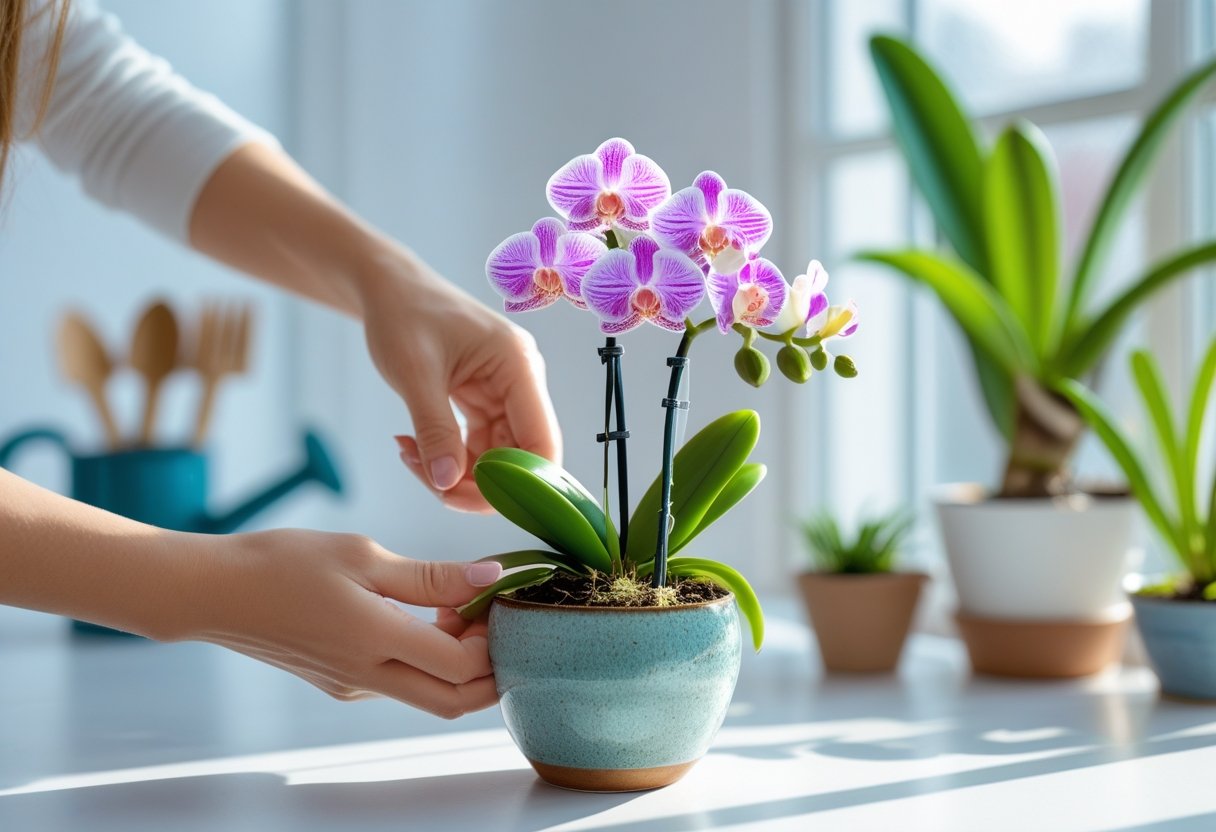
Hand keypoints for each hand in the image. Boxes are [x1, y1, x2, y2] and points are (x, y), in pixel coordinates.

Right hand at [175, 529, 503, 717]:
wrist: (213, 592)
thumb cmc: (281, 563)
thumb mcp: (362, 555)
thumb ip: (430, 576)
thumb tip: (489, 578)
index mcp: (374, 641)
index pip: (462, 667)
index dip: (493, 639)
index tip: (496, 598)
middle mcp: (367, 677)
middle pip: (455, 701)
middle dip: (490, 672)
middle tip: (495, 620)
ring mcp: (353, 686)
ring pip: (429, 696)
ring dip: (459, 666)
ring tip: (457, 609)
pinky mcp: (341, 684)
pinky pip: (401, 685)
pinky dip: (427, 662)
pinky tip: (425, 619)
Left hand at [357, 249, 561, 511]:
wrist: (389, 288)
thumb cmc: (404, 314)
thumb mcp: (414, 373)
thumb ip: (435, 429)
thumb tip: (446, 484)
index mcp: (519, 366)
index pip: (541, 442)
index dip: (519, 482)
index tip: (468, 496)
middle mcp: (521, 382)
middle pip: (520, 458)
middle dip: (475, 481)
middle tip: (426, 478)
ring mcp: (505, 394)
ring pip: (497, 459)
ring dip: (456, 472)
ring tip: (409, 455)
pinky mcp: (485, 402)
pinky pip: (478, 447)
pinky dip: (448, 457)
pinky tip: (413, 447)